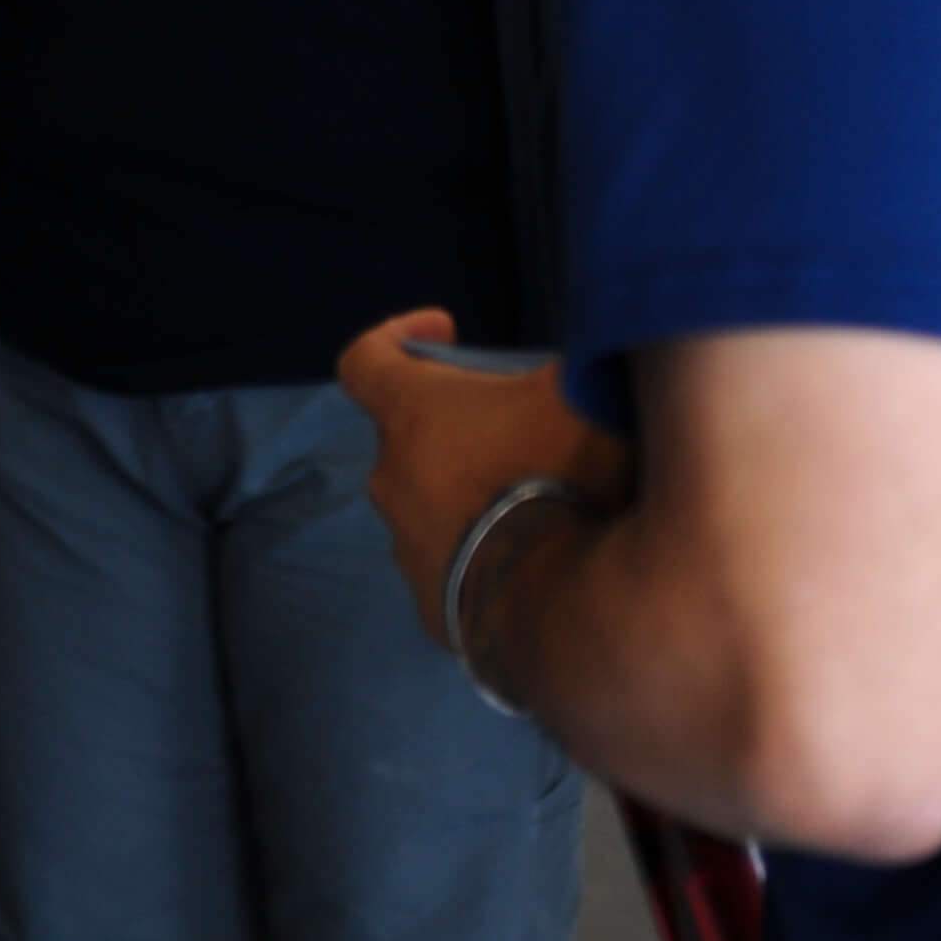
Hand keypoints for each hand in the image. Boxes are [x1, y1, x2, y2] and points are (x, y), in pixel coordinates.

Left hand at [335, 310, 629, 648]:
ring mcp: (406, 551)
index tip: (445, 331)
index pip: (362, 361)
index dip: (394, 337)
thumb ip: (561, 365)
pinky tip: (539, 561)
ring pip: (429, 506)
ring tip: (540, 504)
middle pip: (408, 438)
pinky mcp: (432, 608)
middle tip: (521, 431)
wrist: (567, 607)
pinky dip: (484, 557)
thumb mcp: (578, 392)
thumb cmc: (566, 477)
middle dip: (454, 428)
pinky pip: (453, 568)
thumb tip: (573, 362)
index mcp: (410, 416)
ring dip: (468, 496)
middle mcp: (390, 480)